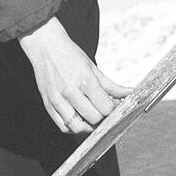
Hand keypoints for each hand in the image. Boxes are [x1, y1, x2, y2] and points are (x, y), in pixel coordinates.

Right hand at [18, 18, 131, 134]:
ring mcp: (57, 100)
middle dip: (104, 118)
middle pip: (94, 118)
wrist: (46, 47)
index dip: (114, 109)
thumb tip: (129, 93)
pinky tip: (80, 119)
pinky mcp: (48, 106)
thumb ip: (112, 85)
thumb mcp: (94, 68)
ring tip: (94, 117)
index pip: (105, 107)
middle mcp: (70, 92)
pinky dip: (74, 128)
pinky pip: (63, 126)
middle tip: (106, 111)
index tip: (115, 106)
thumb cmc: (70, 55)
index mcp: (85, 80)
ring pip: (78, 127)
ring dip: (90, 127)